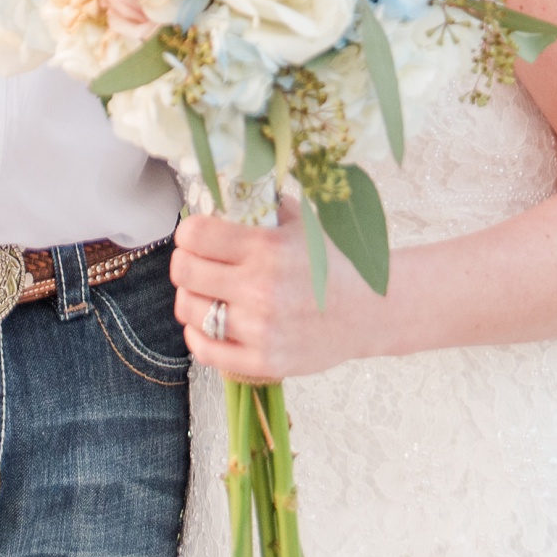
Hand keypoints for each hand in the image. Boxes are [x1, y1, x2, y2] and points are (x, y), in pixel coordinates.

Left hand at [173, 206, 373, 381]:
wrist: (371, 311)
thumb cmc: (333, 264)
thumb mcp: (302, 223)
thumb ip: (262, 207)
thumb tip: (221, 195)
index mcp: (267, 248)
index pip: (195, 235)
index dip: (188, 233)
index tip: (194, 237)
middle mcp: (260, 288)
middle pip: (186, 272)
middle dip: (185, 264)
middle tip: (195, 264)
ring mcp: (260, 329)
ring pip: (190, 311)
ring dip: (189, 299)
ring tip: (203, 294)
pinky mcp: (263, 361)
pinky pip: (206, 351)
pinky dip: (197, 336)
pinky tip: (208, 324)